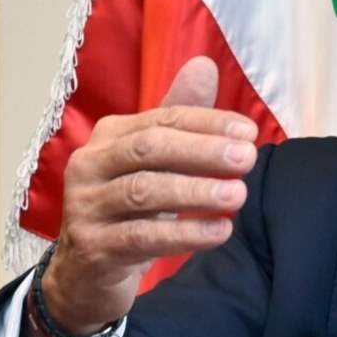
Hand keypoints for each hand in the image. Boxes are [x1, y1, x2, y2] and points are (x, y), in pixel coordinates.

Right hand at [31, 56, 258, 336]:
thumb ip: (179, 115)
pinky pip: (142, 237)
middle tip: (248, 159)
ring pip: (144, 192)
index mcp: (109, 136)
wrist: (86, 273)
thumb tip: (205, 63)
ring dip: (197, 192)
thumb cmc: (130, 208)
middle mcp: (89, 165)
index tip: (250, 134)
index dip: (208, 123)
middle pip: (149, 148)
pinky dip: (185, 233)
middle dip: (202, 151)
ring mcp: (85, 207)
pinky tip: (220, 231)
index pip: (163, 119)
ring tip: (239, 196)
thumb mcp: (155, 161)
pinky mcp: (92, 248)